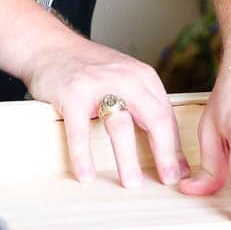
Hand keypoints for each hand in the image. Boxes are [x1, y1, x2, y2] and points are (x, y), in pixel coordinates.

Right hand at [23, 35, 189, 188]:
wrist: (51, 46)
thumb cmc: (91, 69)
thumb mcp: (126, 78)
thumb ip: (146, 107)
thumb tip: (171, 151)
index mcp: (143, 78)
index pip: (167, 116)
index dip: (176, 148)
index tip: (179, 173)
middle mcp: (125, 79)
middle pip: (154, 119)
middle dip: (164, 153)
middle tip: (168, 180)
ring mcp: (97, 86)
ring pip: (120, 126)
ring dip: (128, 158)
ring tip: (131, 183)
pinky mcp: (71, 95)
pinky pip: (80, 130)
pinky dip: (83, 155)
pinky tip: (86, 175)